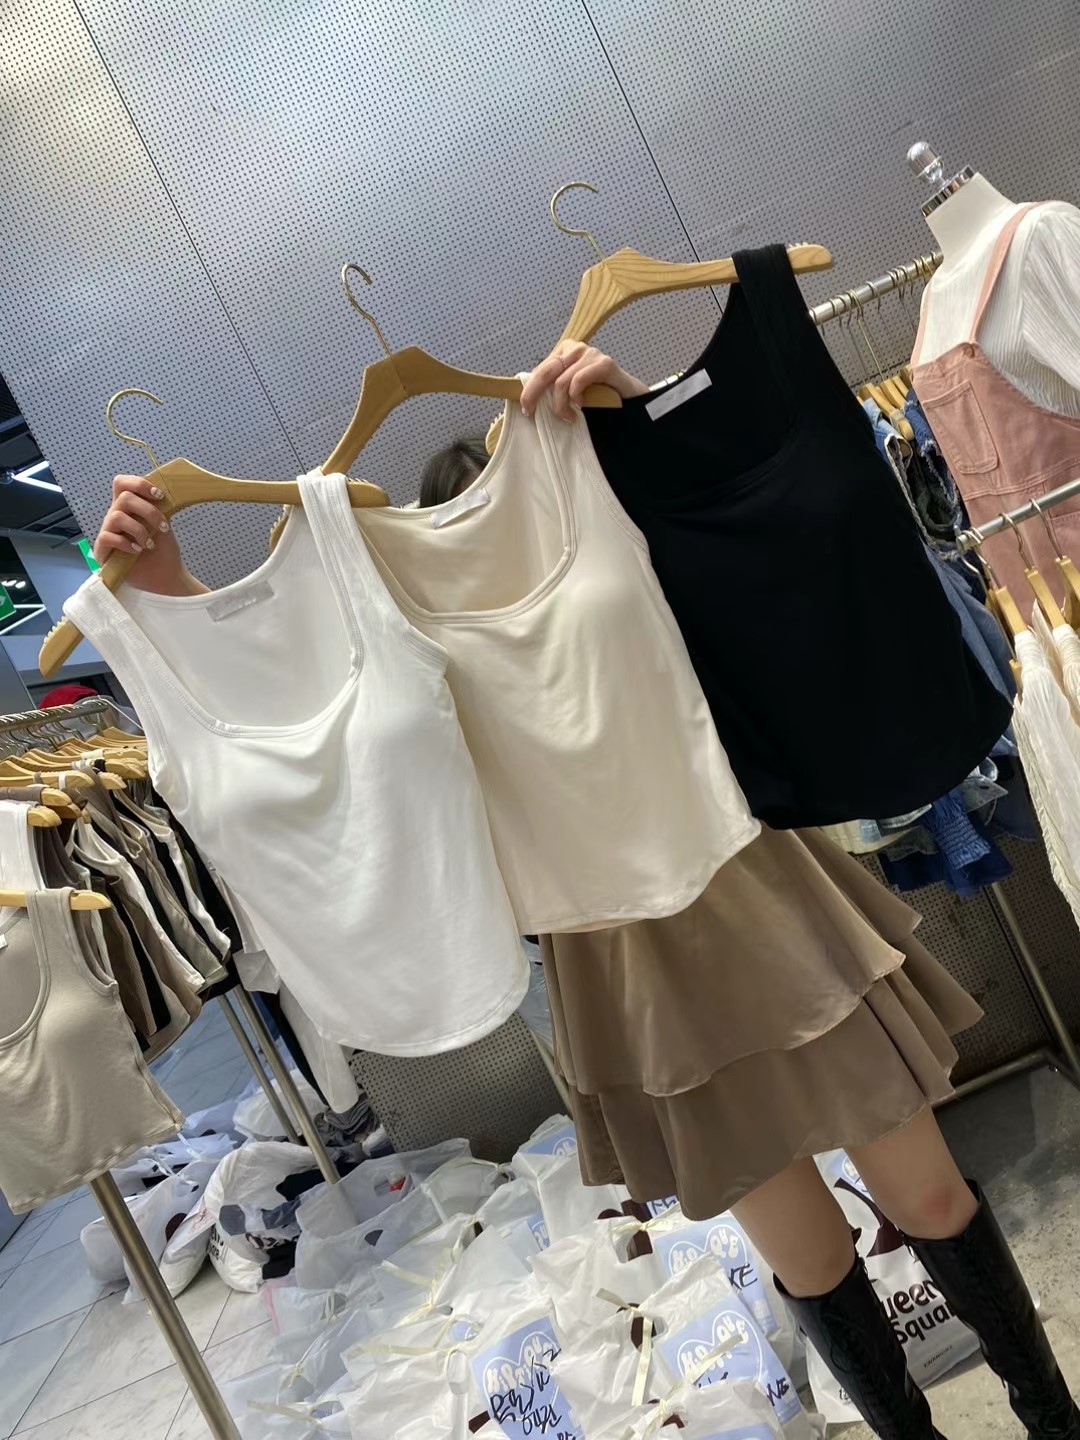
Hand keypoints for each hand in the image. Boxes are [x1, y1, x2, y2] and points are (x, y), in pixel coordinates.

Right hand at [94, 476, 205, 595]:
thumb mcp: (162, 523)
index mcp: (129, 507)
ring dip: (139, 530)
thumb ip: (158, 506)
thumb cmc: (162, 550)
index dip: (139, 484)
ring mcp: (108, 531)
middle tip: (163, 527)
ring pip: (117, 516)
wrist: (163, 576)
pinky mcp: (103, 549)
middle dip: (148, 511)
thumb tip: (164, 488)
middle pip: (123, 497)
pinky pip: (108, 537)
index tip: (159, 496)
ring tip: (150, 544)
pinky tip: (138, 551)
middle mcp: (116, 515)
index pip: (122, 483)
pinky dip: (126, 543)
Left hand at [520, 341, 647, 420]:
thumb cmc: (598, 396)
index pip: (540, 369)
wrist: (629, 399)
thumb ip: (553, 388)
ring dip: (561, 404)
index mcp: (565, 351)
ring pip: (561, 382)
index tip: (526, 408)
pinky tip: (582, 405)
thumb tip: (528, 398)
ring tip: (569, 416)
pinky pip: (578, 381)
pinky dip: (576, 396)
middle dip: (533, 394)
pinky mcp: (605, 364)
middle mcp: (576, 348)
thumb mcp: (570, 391)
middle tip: (532, 413)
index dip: (529, 390)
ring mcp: (591, 354)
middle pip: (545, 372)